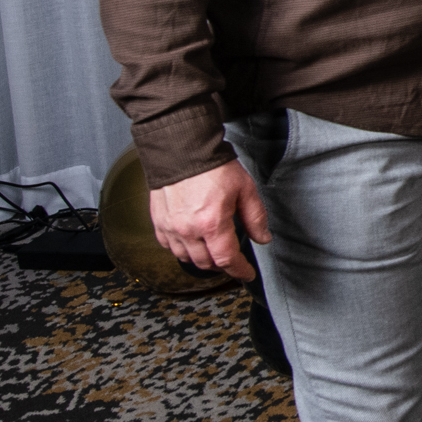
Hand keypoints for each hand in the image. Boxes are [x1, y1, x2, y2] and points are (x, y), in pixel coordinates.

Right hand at [149, 159, 268, 278]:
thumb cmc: (212, 166)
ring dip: (201, 260)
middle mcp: (188, 230)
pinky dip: (181, 250)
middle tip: (232, 261)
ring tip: (213, 252)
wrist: (182, 148)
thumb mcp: (245, 189)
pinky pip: (168, 246)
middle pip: (206, 263)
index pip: (226, 259)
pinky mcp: (158, 221)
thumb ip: (255, 217)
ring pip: (186, 258)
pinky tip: (190, 243)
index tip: (247, 273)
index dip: (239, 271)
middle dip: (222, 266)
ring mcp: (170, 227)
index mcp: (211, 223)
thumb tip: (262, 238)